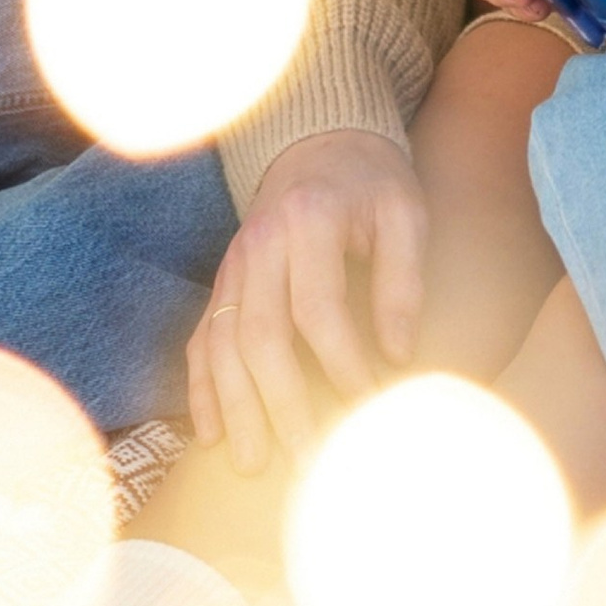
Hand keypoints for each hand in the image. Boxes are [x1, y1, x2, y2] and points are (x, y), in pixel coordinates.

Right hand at [187, 129, 426, 474]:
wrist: (319, 142)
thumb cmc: (371, 183)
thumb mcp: (404, 212)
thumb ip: (404, 279)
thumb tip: (398, 356)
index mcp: (308, 222)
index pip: (318, 306)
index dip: (342, 360)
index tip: (368, 402)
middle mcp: (258, 246)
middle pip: (260, 336)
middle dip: (282, 403)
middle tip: (309, 457)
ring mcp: (231, 266)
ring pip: (222, 346)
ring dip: (236, 409)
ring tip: (256, 463)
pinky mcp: (221, 283)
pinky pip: (201, 341)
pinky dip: (202, 390)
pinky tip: (212, 434)